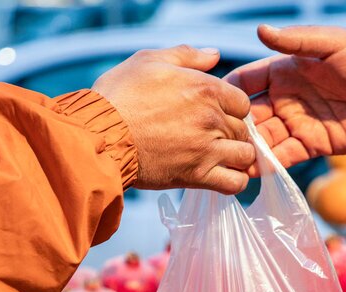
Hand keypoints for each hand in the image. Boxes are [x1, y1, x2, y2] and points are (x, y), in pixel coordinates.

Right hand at [93, 45, 254, 193]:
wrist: (100, 135)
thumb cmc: (120, 96)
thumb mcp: (149, 61)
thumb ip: (187, 55)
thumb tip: (215, 54)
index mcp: (205, 88)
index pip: (242, 102)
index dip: (231, 107)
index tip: (215, 113)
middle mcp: (212, 119)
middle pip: (243, 129)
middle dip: (232, 131)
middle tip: (212, 135)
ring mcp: (207, 149)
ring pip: (245, 155)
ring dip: (236, 156)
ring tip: (220, 155)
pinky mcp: (197, 176)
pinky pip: (235, 184)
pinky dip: (234, 181)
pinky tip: (221, 175)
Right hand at [226, 25, 345, 169]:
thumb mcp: (332, 43)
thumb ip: (296, 40)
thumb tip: (261, 30)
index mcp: (284, 71)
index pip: (246, 81)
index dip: (227, 91)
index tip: (208, 101)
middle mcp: (285, 98)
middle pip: (250, 115)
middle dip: (233, 126)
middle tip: (214, 138)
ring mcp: (296, 123)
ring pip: (263, 139)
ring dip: (247, 149)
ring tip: (229, 159)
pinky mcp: (312, 146)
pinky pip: (285, 157)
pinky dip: (269, 165)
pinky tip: (251, 172)